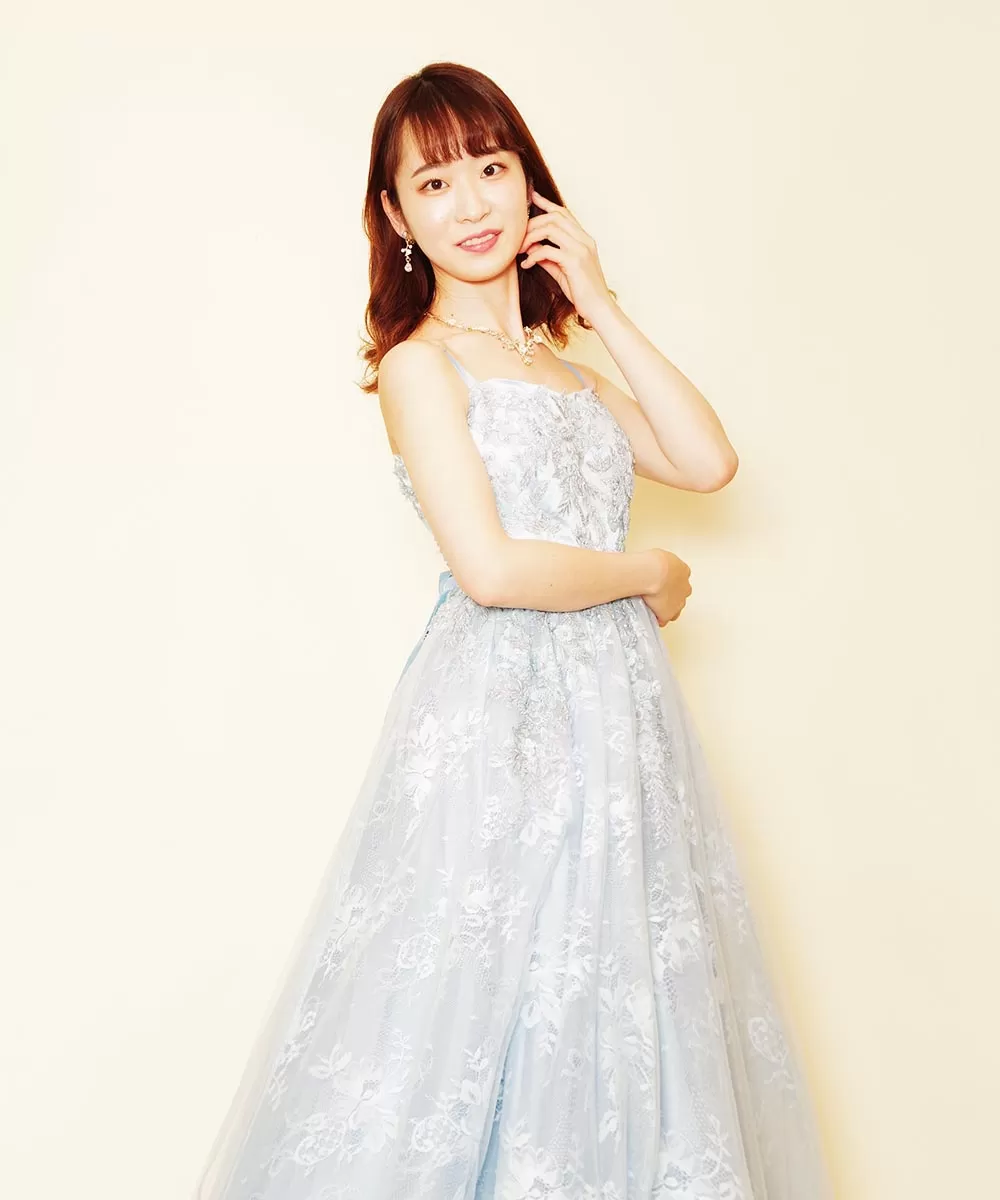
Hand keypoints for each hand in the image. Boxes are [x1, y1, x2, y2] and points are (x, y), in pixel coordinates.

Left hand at [518, 188, 614, 323]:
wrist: (599, 309)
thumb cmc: (582, 293)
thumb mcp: (562, 271)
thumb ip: (549, 257)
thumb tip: (531, 248)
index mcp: (584, 239)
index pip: (564, 214)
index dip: (547, 204)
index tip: (531, 197)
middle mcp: (584, 240)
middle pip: (554, 217)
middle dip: (532, 224)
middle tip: (518, 237)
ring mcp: (581, 249)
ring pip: (550, 228)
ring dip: (531, 237)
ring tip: (520, 250)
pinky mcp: (574, 262)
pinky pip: (547, 250)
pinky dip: (533, 256)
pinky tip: (526, 265)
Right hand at [641, 548, 691, 626]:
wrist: (652, 574)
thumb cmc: (653, 562)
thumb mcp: (657, 556)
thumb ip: (658, 563)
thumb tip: (648, 566)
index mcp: (684, 570)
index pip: (679, 579)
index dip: (669, 582)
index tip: (659, 583)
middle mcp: (685, 587)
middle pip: (679, 595)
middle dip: (669, 595)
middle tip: (654, 594)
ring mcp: (678, 602)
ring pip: (673, 608)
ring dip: (663, 608)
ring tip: (650, 605)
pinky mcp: (668, 614)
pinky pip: (662, 619)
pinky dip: (656, 618)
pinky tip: (648, 615)